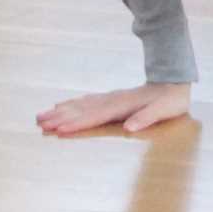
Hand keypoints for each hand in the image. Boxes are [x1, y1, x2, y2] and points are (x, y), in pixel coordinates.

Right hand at [36, 81, 190, 135]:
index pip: (94, 116)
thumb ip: (146, 118)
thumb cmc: (170, 100)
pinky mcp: (111, 99)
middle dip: (59, 117)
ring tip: (41, 116)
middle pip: (80, 110)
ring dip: (60, 111)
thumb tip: (129, 127)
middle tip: (38, 123)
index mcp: (121, 106)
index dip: (76, 124)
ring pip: (80, 105)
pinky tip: (62, 105)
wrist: (174, 81)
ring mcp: (109, 98)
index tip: (58, 130)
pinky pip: (86, 102)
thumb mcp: (163, 110)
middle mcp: (111, 100)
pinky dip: (71, 104)